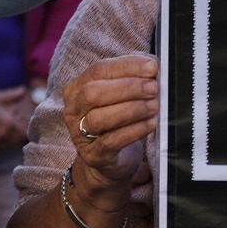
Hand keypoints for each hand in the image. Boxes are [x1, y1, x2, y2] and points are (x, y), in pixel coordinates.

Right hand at [0, 86, 31, 152]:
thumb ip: (12, 95)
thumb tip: (23, 90)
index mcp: (9, 121)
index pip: (26, 128)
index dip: (27, 125)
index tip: (25, 122)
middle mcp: (4, 134)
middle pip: (19, 139)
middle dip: (19, 133)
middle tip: (15, 128)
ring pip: (9, 145)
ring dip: (10, 140)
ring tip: (5, 133)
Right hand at [61, 55, 158, 204]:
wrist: (107, 162)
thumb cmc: (115, 123)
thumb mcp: (118, 98)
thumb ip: (129, 79)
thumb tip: (151, 65)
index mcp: (76, 88)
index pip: (98, 70)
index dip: (126, 67)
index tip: (152, 67)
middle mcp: (73, 110)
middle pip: (93, 92)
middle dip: (127, 88)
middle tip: (153, 87)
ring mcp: (79, 134)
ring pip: (100, 117)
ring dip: (131, 109)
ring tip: (154, 105)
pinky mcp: (94, 155)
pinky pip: (112, 141)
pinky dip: (134, 130)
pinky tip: (151, 123)